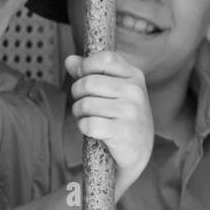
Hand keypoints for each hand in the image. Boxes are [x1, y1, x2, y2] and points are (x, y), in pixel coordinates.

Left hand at [65, 51, 152, 195]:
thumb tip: (69, 60)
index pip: (105, 58)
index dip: (87, 65)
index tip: (82, 76)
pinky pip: (88, 123)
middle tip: (81, 103)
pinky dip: (83, 127)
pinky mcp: (121, 132)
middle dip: (77, 93)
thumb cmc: (122, 116)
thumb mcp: (113, 91)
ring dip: (78, 112)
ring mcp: (130, 112)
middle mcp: (134, 91)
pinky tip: (90, 129)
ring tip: (86, 117)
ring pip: (85, 104)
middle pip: (89, 82)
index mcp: (134, 76)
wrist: (139, 150)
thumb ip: (91, 73)